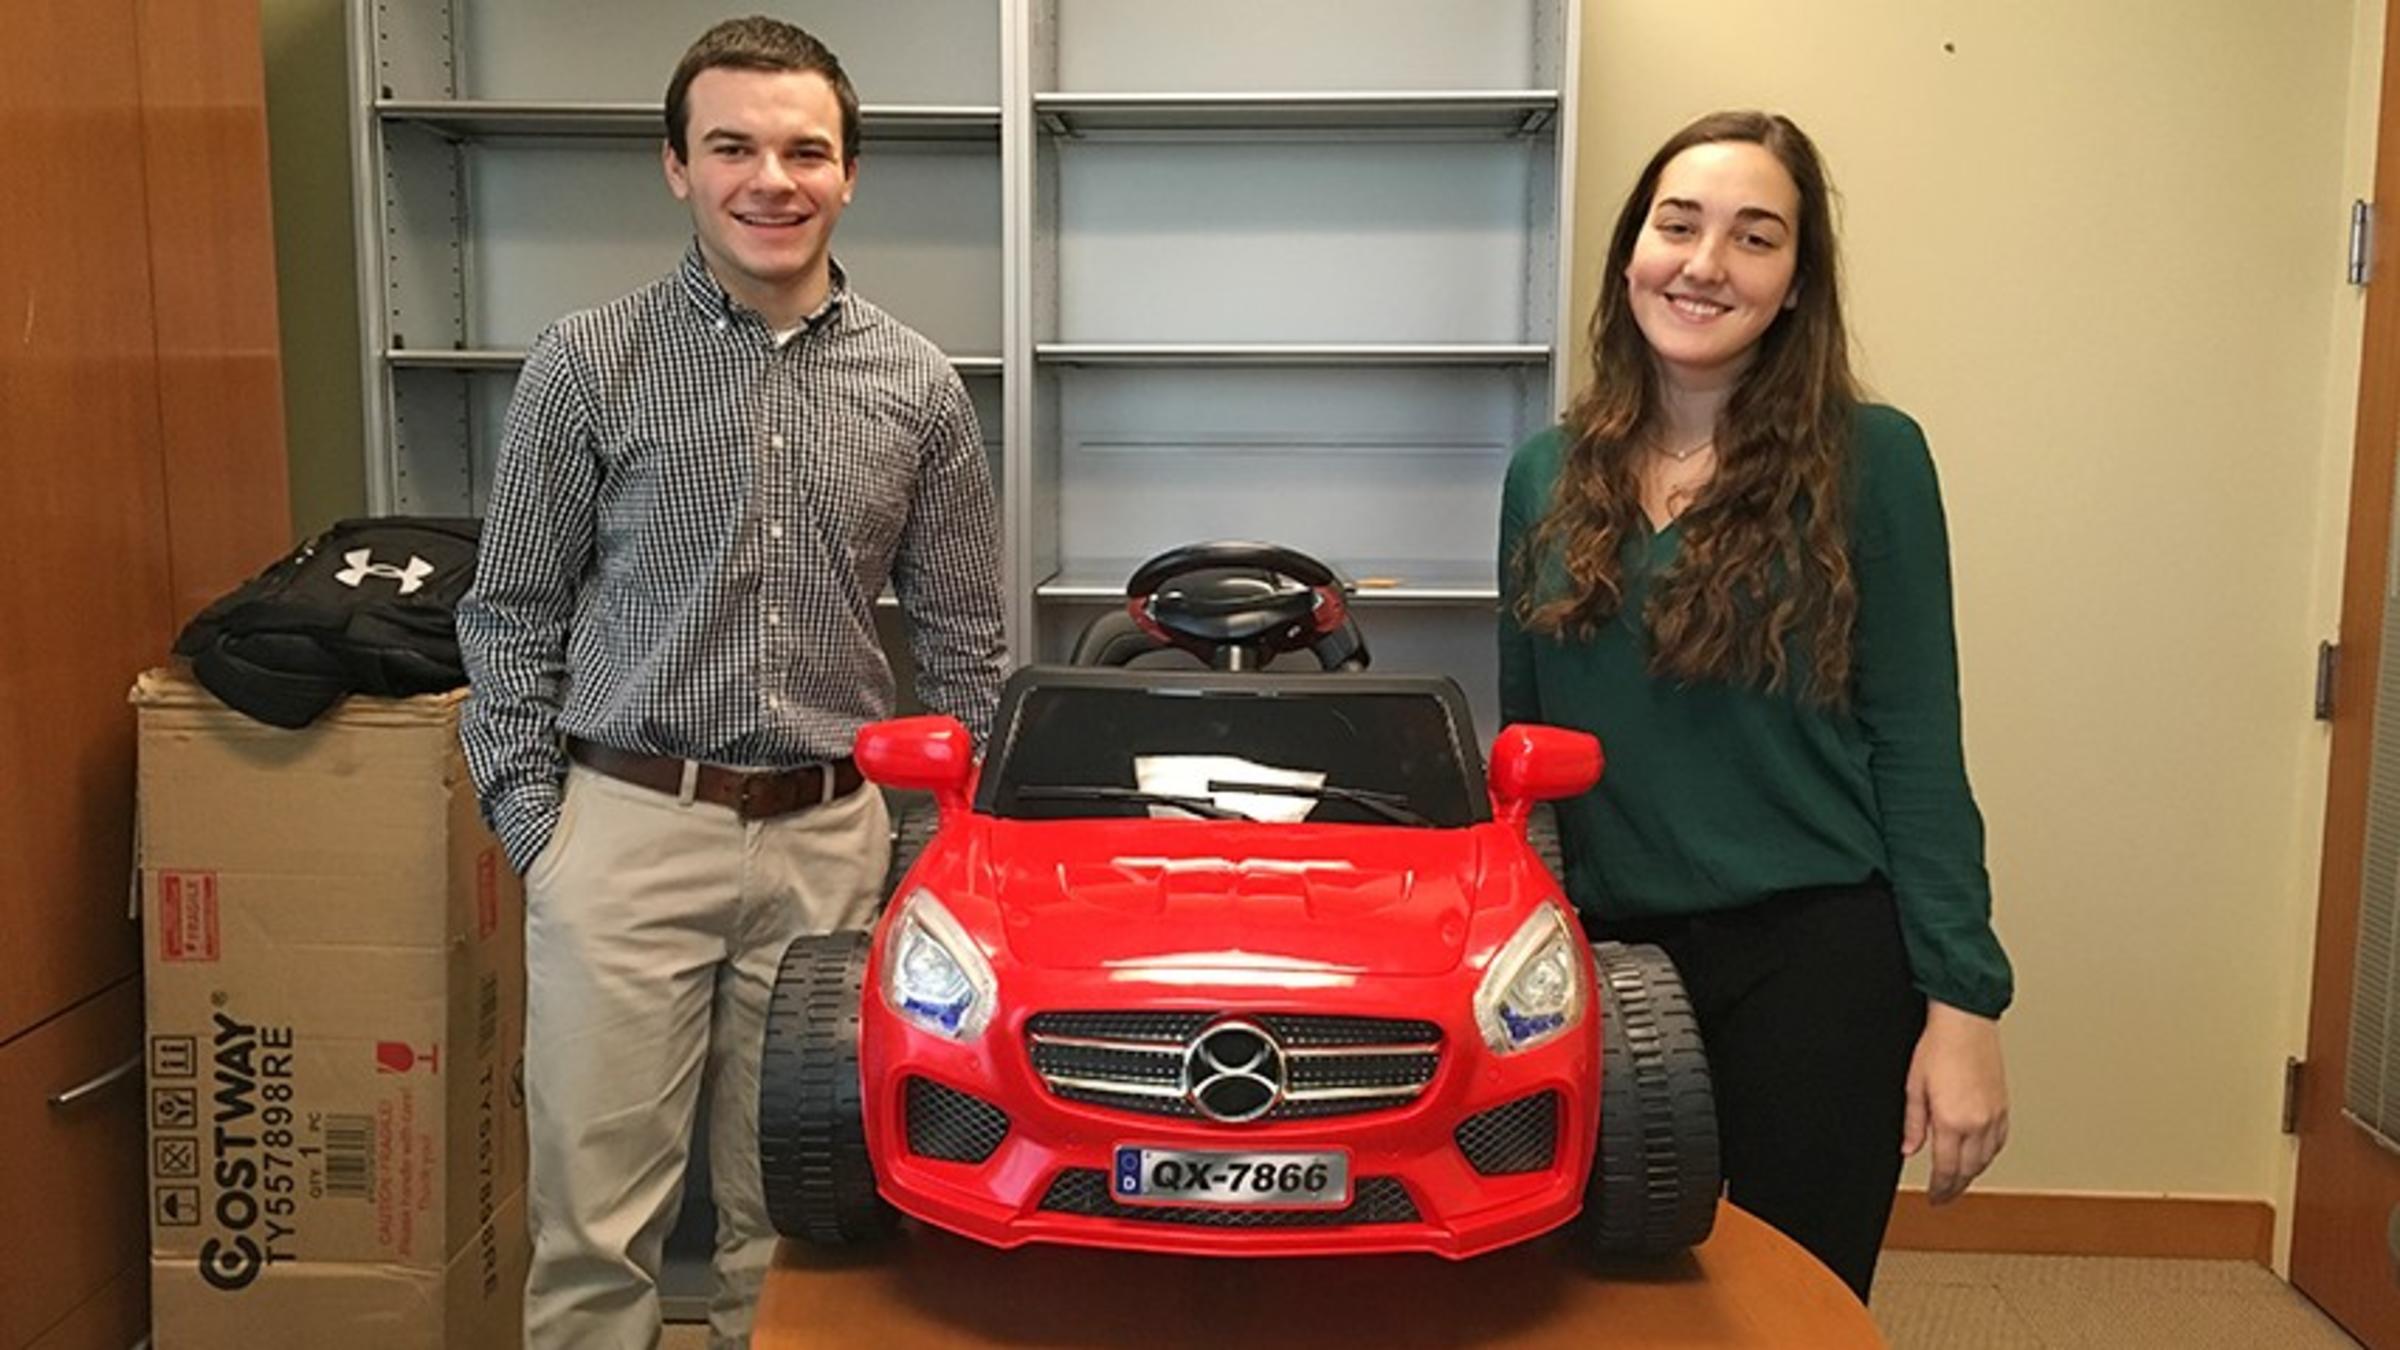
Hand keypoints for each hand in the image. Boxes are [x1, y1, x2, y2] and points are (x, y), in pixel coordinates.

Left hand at [1902, 1000, 2008, 1203]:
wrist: (1965, 1021)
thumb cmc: (1938, 1046)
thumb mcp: (1914, 1086)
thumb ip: (1913, 1123)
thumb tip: (1909, 1148)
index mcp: (1952, 1121)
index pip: (1947, 1169)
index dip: (1940, 1189)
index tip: (1935, 1198)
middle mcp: (1978, 1122)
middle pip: (1969, 1169)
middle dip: (1956, 1187)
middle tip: (1945, 1196)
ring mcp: (1994, 1115)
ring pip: (1986, 1158)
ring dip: (1972, 1173)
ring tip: (1959, 1180)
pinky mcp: (2003, 1105)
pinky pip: (1998, 1142)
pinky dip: (1988, 1155)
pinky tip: (1979, 1155)